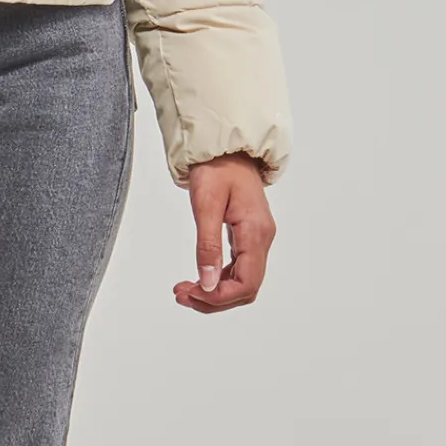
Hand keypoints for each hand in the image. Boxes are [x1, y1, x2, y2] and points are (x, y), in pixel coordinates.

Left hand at [174, 152, 276, 312]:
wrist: (226, 147)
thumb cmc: (216, 168)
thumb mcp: (206, 204)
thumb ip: (208, 245)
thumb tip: (208, 283)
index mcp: (256, 233)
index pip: (246, 283)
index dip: (220, 297)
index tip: (192, 294)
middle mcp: (262, 239)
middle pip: (246, 288)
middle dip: (215, 298)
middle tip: (182, 295)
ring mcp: (258, 237)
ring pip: (243, 280)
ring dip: (216, 290)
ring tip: (186, 290)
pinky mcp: (249, 234)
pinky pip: (239, 267)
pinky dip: (220, 277)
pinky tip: (201, 277)